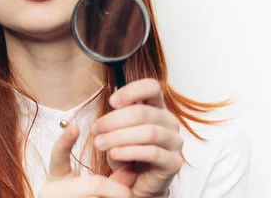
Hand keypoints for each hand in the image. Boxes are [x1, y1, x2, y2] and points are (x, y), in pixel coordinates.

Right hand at [39, 123, 137, 197]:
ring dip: (118, 196)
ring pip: (98, 197)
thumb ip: (109, 181)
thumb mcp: (85, 191)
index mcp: (54, 181)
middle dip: (119, 189)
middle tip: (131, 193)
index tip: (75, 126)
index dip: (65, 141)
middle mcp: (52, 193)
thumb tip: (133, 169)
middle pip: (94, 184)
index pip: (57, 156)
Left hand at [90, 79, 182, 197]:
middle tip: (96, 129)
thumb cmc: (128, 152)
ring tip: (99, 143)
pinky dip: (130, 151)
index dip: (132, 91)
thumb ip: (120, 112)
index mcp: (157, 107)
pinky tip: (114, 153)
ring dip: (119, 136)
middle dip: (114, 120)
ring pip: (149, 132)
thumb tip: (114, 96)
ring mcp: (174, 142)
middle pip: (144, 112)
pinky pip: (153, 153)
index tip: (111, 101)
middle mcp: (169, 121)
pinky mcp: (173, 162)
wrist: (136, 182)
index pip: (152, 87)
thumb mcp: (119, 128)